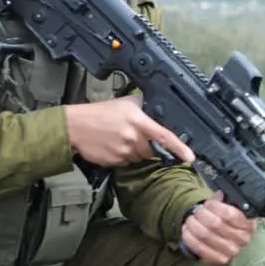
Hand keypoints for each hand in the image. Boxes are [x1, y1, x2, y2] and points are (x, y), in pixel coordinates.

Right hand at [64, 96, 194, 167]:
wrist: (74, 126)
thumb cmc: (99, 112)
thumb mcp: (125, 102)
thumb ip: (144, 105)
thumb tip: (157, 108)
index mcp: (139, 122)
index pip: (164, 137)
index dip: (179, 148)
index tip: (190, 158)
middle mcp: (133, 138)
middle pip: (152, 150)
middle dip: (148, 146)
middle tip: (135, 136)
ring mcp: (123, 152)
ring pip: (139, 158)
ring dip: (135, 151)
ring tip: (120, 139)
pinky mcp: (113, 162)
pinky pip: (125, 163)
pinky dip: (123, 157)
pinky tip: (113, 146)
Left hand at [181, 191, 255, 265]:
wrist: (225, 236)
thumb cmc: (227, 220)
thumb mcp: (230, 207)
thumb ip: (225, 200)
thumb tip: (218, 195)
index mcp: (248, 223)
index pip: (231, 214)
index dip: (215, 207)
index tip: (208, 203)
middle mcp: (243, 239)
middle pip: (216, 224)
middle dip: (202, 215)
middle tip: (196, 211)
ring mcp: (232, 251)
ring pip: (206, 236)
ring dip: (194, 225)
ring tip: (190, 219)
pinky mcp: (220, 260)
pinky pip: (200, 248)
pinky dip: (190, 238)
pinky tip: (187, 230)